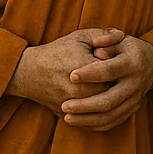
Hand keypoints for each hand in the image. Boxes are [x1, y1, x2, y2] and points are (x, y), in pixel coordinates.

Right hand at [7, 27, 124, 115]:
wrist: (29, 72)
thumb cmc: (58, 51)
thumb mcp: (80, 37)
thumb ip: (104, 33)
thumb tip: (123, 36)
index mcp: (84, 67)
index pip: (113, 73)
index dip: (117, 68)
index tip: (116, 63)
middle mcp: (78, 89)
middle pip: (110, 92)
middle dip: (115, 86)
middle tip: (117, 79)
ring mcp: (71, 105)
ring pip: (100, 109)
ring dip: (107, 101)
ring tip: (107, 89)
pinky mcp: (65, 116)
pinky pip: (89, 120)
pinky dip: (97, 114)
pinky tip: (100, 102)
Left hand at [59, 34, 152, 130]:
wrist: (151, 62)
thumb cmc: (128, 48)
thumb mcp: (119, 39)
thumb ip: (106, 39)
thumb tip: (96, 47)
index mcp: (132, 63)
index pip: (109, 71)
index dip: (89, 74)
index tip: (71, 76)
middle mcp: (136, 83)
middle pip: (109, 100)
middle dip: (85, 105)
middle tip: (64, 106)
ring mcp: (135, 99)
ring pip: (110, 115)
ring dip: (87, 119)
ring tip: (67, 117)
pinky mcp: (133, 109)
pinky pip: (114, 121)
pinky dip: (95, 124)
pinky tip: (79, 122)